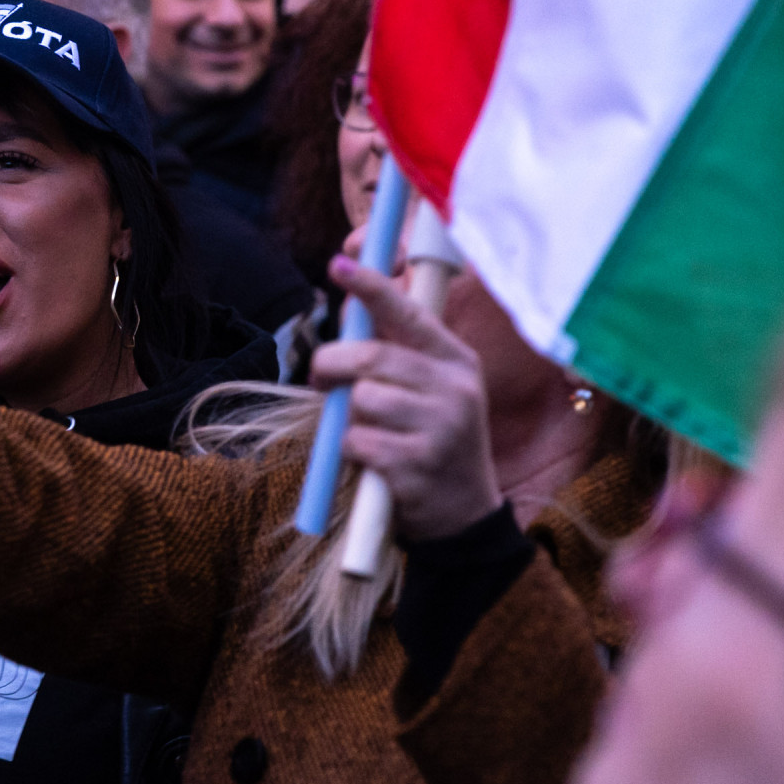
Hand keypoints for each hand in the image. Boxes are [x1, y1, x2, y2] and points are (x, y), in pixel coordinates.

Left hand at [311, 253, 503, 541]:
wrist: (463, 518)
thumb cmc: (431, 444)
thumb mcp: (431, 392)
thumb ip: (396, 353)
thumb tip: (348, 310)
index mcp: (456, 360)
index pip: (409, 311)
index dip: (372, 285)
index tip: (339, 264)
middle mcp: (456, 387)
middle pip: (371, 356)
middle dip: (331, 364)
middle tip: (319, 378)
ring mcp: (441, 426)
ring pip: (361, 399)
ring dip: (347, 416)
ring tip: (368, 432)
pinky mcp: (419, 464)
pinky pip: (358, 440)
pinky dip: (350, 450)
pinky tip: (372, 462)